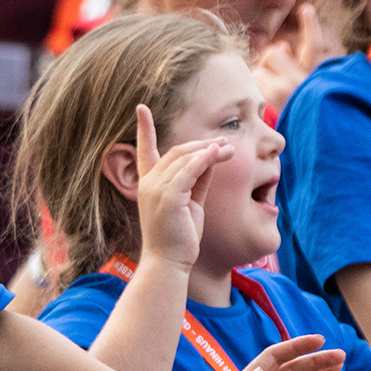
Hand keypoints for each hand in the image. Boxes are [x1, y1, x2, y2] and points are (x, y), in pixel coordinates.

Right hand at [132, 105, 232, 269]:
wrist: (169, 262)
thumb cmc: (180, 237)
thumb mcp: (189, 203)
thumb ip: (197, 180)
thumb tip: (210, 159)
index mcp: (149, 184)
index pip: (143, 149)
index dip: (143, 128)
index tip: (141, 108)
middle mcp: (148, 183)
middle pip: (177, 151)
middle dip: (201, 145)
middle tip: (224, 143)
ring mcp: (156, 189)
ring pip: (184, 158)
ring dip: (209, 150)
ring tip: (230, 149)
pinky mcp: (169, 196)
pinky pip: (190, 170)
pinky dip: (206, 159)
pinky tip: (220, 153)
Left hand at [252, 5, 328, 111]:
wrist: (315, 146)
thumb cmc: (313, 116)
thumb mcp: (312, 87)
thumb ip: (298, 64)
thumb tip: (281, 46)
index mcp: (318, 76)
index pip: (314, 45)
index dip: (311, 26)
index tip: (306, 9)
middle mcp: (301, 82)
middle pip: (273, 54)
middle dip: (270, 63)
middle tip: (276, 77)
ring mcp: (283, 93)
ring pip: (258, 71)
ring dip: (260, 79)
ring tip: (271, 96)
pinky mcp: (268, 105)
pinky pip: (252, 88)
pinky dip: (254, 92)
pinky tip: (260, 106)